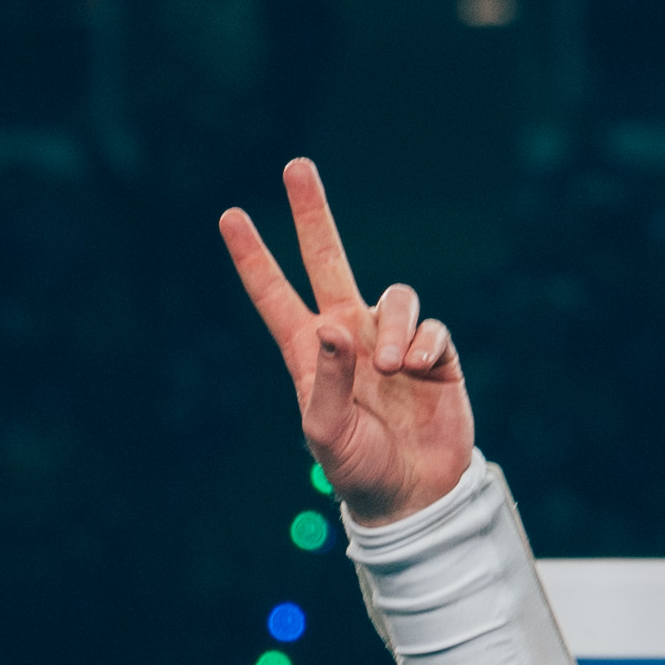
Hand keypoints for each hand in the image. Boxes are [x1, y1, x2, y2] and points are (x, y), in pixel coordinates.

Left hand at [218, 152, 476, 526]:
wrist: (414, 497)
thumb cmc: (358, 469)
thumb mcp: (327, 433)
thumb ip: (327, 379)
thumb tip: (334, 325)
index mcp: (311, 353)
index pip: (275, 295)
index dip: (254, 257)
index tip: (229, 217)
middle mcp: (350, 337)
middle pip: (329, 260)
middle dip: (313, 215)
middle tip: (296, 167)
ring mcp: (393, 343)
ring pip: (396, 297)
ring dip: (396, 324)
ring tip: (394, 366)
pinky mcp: (436, 357)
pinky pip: (433, 329)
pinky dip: (427, 345)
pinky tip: (420, 372)